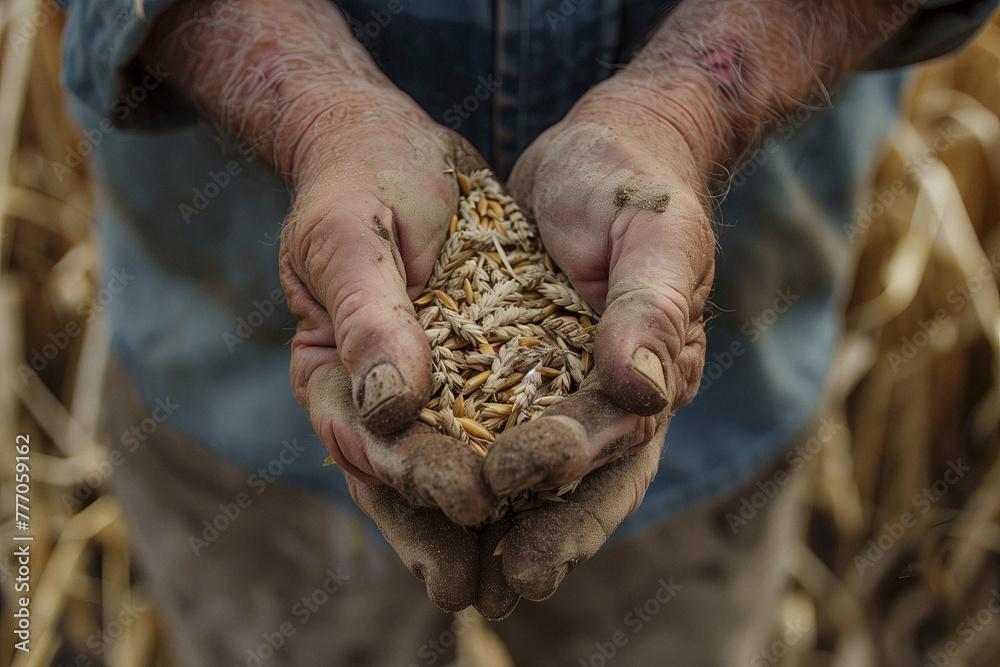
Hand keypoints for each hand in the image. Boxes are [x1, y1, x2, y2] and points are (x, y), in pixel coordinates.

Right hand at [139, 0, 501, 610]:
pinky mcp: (476, 370)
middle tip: (485, 588)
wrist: (395, 148)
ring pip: (457, 466)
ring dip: (493, 519)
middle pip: (408, 479)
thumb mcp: (349, 238)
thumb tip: (392, 409)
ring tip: (528, 573)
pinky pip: (502, 424)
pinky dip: (526, 460)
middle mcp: (376, 398)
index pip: (371, 442)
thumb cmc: (357, 183)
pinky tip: (565, 495)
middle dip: (447, 530)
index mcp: (330, 376)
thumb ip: (368, 319)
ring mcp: (427, 389)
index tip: (468, 501)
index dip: (418, 475)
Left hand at [478, 84, 715, 602]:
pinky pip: (476, 425)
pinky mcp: (506, 369)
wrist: (599, 151)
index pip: (617, 441)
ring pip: (522, 471)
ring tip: (453, 577)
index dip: (572, 466)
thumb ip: (649, 310)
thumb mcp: (655, 236)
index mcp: (648, 378)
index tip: (518, 478)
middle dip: (540, 533)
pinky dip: (453, 461)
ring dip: (492, 523)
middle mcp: (601, 399)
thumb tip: (640, 389)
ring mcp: (553, 389)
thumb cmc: (637, 188)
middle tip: (501, 586)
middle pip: (575, 483)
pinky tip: (415, 495)